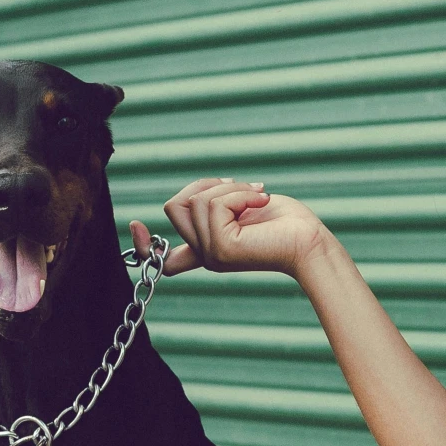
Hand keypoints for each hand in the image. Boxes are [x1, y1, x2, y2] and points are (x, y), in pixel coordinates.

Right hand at [129, 178, 333, 279]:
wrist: (311, 240)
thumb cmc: (286, 221)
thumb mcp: (243, 206)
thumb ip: (217, 204)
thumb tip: (200, 193)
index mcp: (208, 249)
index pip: (164, 259)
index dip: (143, 244)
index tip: (135, 226)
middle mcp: (205, 255)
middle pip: (174, 205)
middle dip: (208, 186)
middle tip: (245, 190)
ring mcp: (211, 254)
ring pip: (195, 201)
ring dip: (230, 189)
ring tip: (258, 198)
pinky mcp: (220, 249)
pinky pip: (213, 205)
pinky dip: (239, 195)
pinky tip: (260, 203)